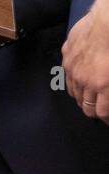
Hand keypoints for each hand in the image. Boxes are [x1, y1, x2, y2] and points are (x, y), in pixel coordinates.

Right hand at [63, 0, 108, 122]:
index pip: (101, 112)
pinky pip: (67, 73)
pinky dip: (74, 80)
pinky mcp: (67, 54)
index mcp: (104, 84)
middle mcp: (85, 80)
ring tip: (90, 97)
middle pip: (85, 105)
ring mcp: (73, 67)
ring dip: (82, 97)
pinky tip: (81, 79)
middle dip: (93, 111)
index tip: (108, 119)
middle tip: (100, 110)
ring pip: (74, 91)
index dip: (105, 118)